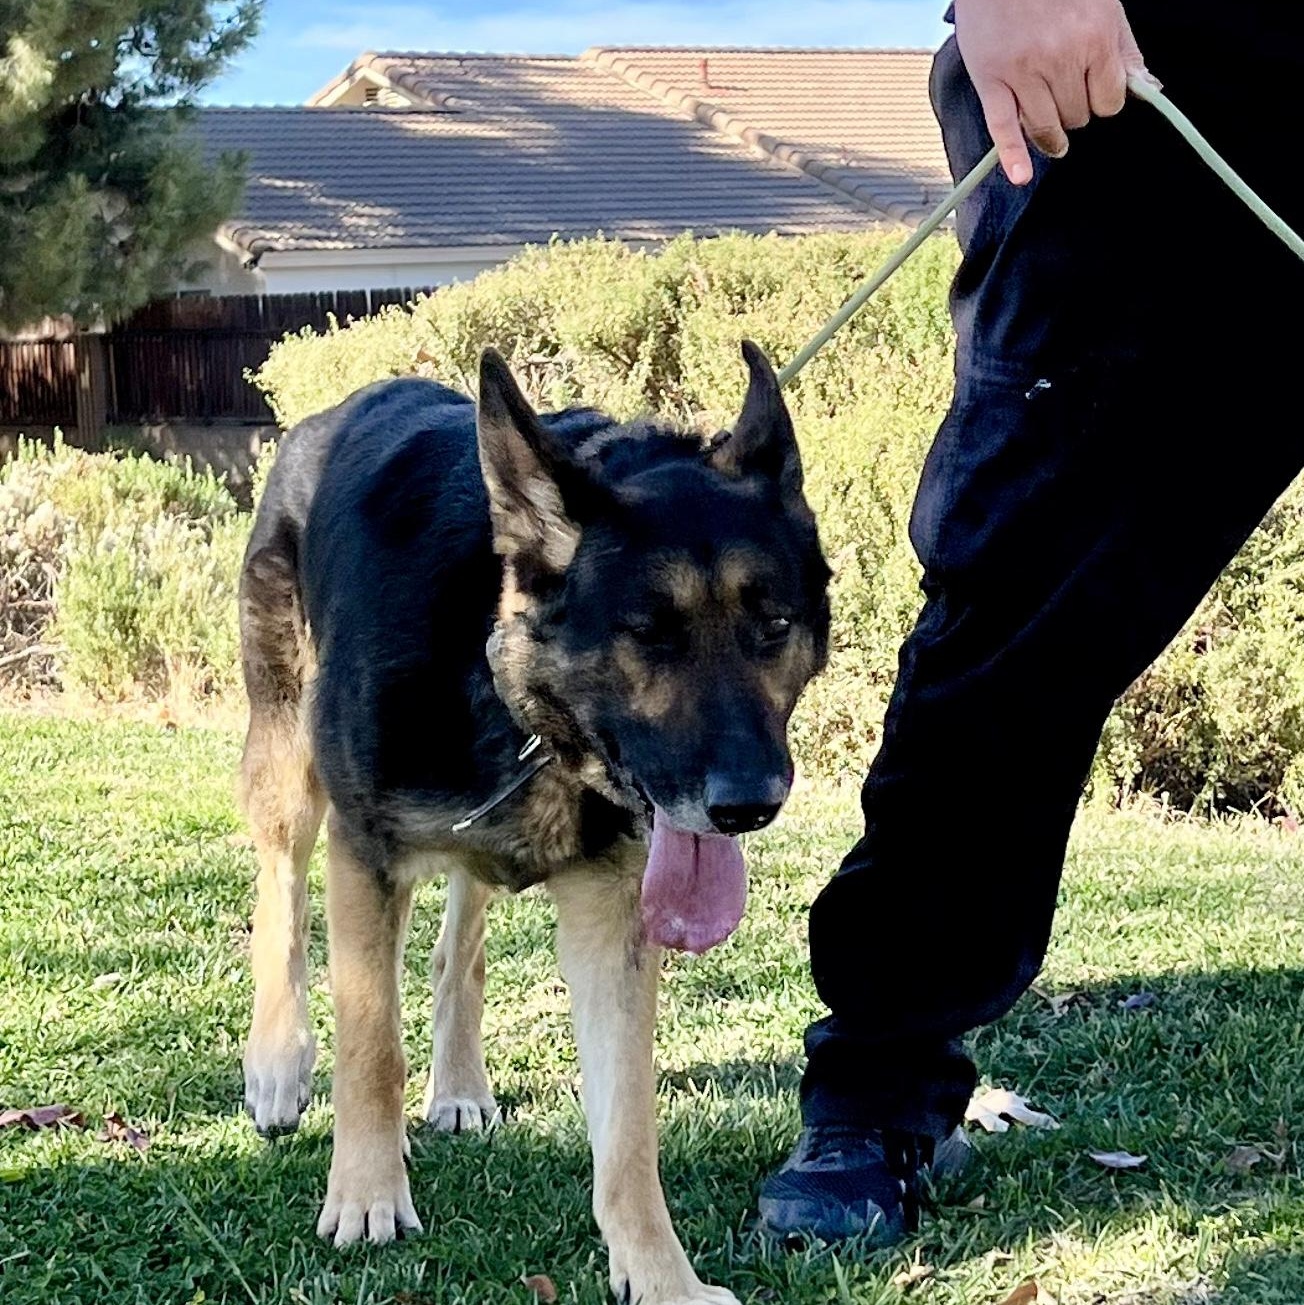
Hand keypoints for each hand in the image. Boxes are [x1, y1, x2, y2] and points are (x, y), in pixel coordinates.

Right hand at [953, 0, 1154, 184]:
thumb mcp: (1104, 6)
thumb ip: (1125, 49)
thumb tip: (1148, 87)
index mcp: (1095, 38)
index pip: (1109, 102)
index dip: (1102, 101)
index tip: (1093, 94)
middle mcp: (1061, 58)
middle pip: (1077, 117)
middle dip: (1074, 111)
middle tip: (1064, 97)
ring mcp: (1024, 72)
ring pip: (1046, 128)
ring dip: (1050, 136)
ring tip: (1051, 134)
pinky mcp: (992, 80)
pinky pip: (1003, 128)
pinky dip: (1012, 156)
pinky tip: (1020, 176)